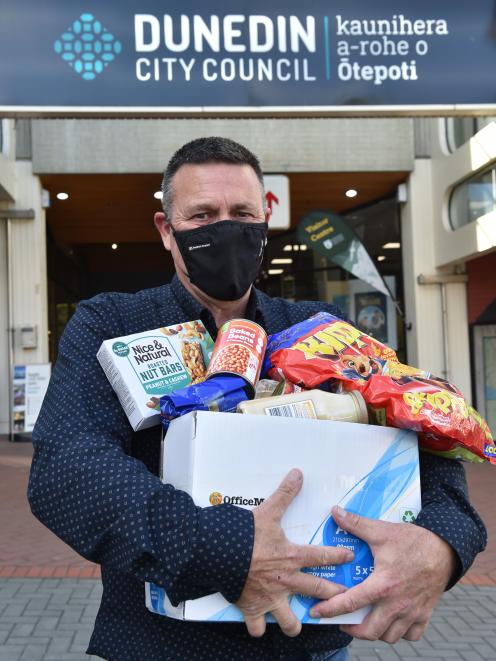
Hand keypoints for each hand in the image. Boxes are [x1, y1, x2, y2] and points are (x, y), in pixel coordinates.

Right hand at [236, 469, 353, 637]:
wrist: (217, 551)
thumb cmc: (244, 533)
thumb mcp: (267, 510)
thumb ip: (285, 494)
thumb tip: (298, 474)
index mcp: (292, 556)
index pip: (323, 556)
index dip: (339, 556)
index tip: (350, 557)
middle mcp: (286, 580)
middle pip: (317, 592)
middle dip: (334, 596)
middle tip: (345, 599)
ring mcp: (270, 598)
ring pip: (290, 621)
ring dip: (295, 624)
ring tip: (298, 624)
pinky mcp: (252, 608)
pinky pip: (258, 628)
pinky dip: (259, 629)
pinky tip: (262, 628)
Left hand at [309, 506, 456, 642]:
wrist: (445, 548)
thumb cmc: (413, 540)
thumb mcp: (382, 530)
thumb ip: (356, 524)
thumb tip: (334, 511)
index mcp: (383, 584)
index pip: (351, 602)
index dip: (330, 610)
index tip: (316, 613)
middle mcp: (397, 604)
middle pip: (370, 631)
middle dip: (352, 630)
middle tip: (343, 621)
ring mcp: (412, 612)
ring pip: (390, 636)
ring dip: (376, 632)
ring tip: (365, 620)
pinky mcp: (425, 614)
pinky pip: (412, 635)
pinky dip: (400, 633)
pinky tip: (391, 621)